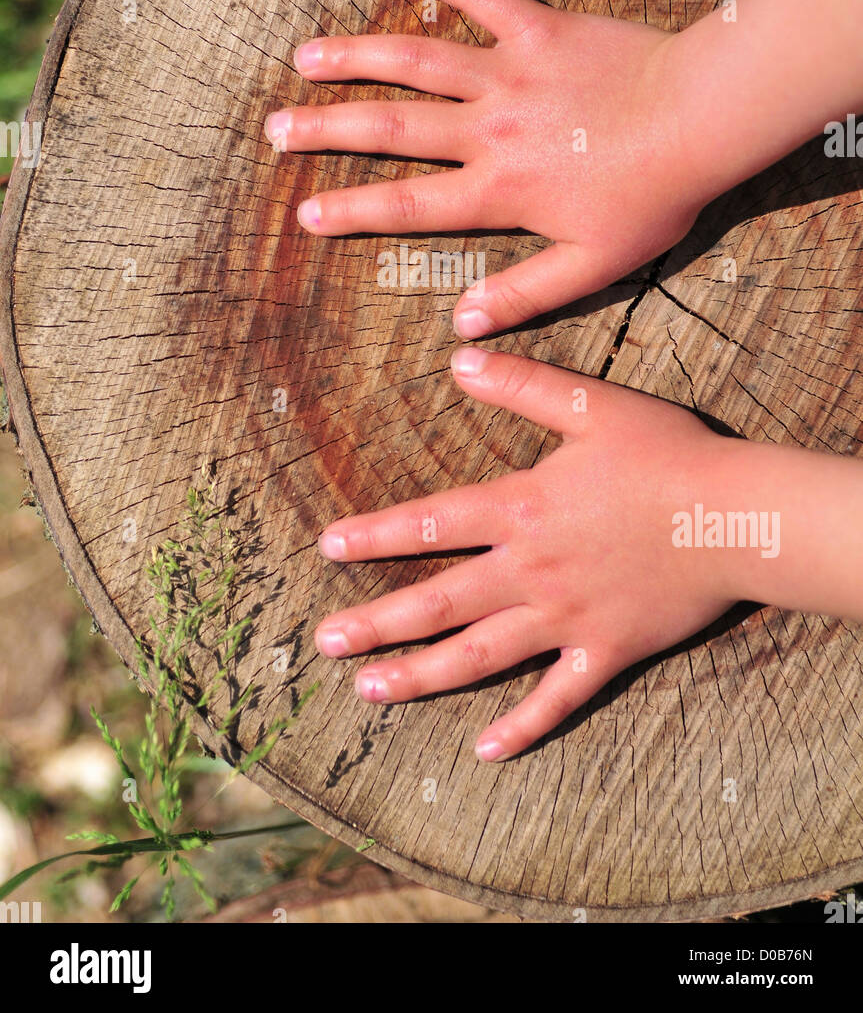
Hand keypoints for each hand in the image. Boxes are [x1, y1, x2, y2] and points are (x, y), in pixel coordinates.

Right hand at [265, 0, 706, 334]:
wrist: (699, 120)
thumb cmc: (651, 197)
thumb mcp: (592, 266)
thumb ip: (524, 295)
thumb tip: (461, 325)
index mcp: (496, 190)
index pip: (406, 206)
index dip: (350, 211)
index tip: (304, 212)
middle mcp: (487, 129)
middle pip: (389, 128)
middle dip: (324, 128)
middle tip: (273, 127)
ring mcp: (507, 73)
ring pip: (414, 60)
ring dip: (355, 56)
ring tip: (304, 56)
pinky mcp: (536, 28)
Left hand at [313, 348, 737, 760]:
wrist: (738, 515)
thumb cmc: (668, 455)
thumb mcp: (592, 405)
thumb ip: (522, 386)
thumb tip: (458, 359)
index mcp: (522, 510)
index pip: (430, 524)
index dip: (374, 535)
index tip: (327, 548)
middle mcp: (531, 571)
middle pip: (438, 602)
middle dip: (376, 624)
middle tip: (324, 644)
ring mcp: (566, 619)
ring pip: (478, 656)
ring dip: (420, 676)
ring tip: (371, 691)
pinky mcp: (606, 651)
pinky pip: (557, 697)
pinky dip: (522, 725)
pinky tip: (485, 749)